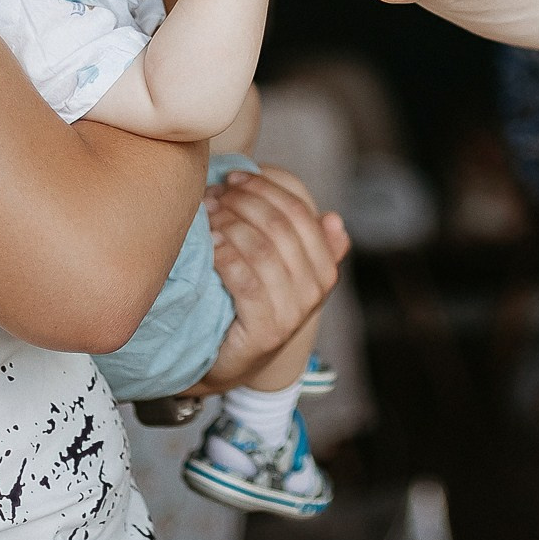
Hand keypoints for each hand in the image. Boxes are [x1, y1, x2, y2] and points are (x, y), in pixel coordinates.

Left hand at [191, 168, 349, 390]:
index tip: (234, 178)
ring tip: (206, 214)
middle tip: (213, 194)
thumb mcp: (285, 273)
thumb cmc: (255, 306)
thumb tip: (332, 218)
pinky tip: (209, 242)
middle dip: (243, 202)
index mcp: (325, 268)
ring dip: (229, 224)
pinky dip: (225, 255)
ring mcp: (294, 313)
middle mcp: (316, 290)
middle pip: (279, 227)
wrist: (233, 362)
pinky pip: (245, 280)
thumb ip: (306, 244)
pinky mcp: (267, 331)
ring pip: (262, 250)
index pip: (299, 213)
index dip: (265, 189)